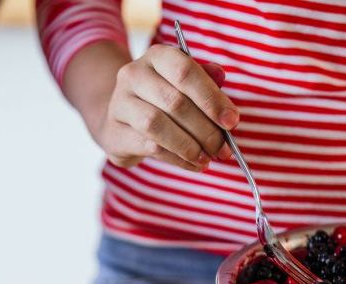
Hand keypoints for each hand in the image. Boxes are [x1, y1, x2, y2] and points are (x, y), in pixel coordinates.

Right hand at [92, 44, 238, 170]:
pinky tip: (193, 164)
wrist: (122, 119)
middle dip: (205, 129)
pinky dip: (177, 158)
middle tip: (223, 149)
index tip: (231, 121)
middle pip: (174, 102)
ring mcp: (120, 103)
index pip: (185, 72)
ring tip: (207, 158)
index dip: (211, 98)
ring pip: (158, 125)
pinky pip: (149, 147)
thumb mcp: (185, 85)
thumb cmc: (162, 99)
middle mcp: (134, 74)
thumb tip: (223, 86)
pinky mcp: (114, 132)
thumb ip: (206, 82)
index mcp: (157, 56)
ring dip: (189, 146)